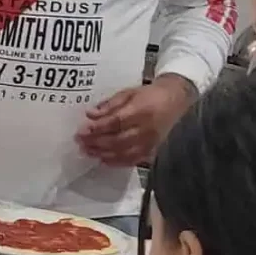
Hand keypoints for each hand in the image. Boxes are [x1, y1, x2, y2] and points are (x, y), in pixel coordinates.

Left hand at [75, 75, 197, 166]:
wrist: (175, 100)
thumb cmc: (150, 94)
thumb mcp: (129, 92)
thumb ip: (110, 104)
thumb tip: (90, 114)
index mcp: (141, 110)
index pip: (115, 122)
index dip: (97, 128)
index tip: (81, 130)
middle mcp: (147, 129)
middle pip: (117, 140)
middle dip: (96, 142)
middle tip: (79, 142)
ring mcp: (151, 142)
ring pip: (123, 153)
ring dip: (102, 154)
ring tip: (87, 151)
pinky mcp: (152, 151)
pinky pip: (132, 160)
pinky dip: (116, 162)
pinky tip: (103, 159)